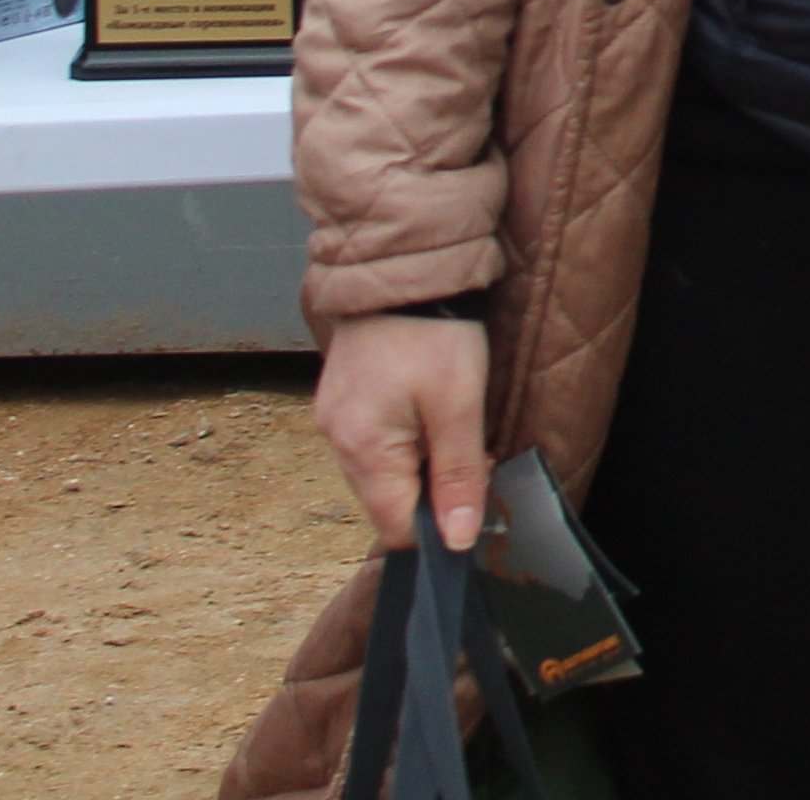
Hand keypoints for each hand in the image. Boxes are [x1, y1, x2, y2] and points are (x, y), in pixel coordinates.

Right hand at [312, 311, 491, 550]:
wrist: (402, 268)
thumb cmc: (435, 334)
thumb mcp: (460, 406)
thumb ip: (458, 476)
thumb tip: (456, 541)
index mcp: (363, 450)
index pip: (396, 528)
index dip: (439, 524)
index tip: (475, 491)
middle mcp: (337, 442)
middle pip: (388, 501)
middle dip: (435, 489)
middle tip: (473, 450)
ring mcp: (334, 419)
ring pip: (382, 472)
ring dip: (422, 462)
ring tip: (452, 421)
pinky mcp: (342, 400)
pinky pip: (375, 442)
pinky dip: (406, 439)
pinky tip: (430, 408)